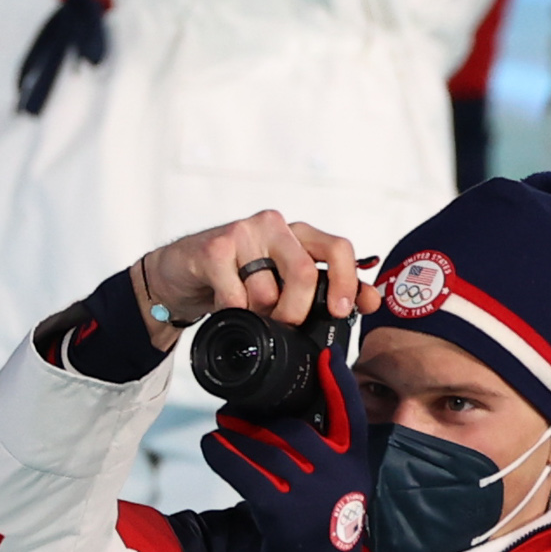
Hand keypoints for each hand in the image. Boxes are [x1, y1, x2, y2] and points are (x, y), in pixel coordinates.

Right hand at [126, 211, 373, 356]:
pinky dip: (232, 311)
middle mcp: (276, 226)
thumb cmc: (237, 279)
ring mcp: (244, 232)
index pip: (339, 249)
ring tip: (247, 310)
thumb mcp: (284, 283)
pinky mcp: (214, 246)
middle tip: (284, 324)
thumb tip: (370, 301)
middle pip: (305, 273)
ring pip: (268, 291)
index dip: (348, 282)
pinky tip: (224, 304)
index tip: (343, 311)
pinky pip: (235, 295)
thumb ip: (324, 289)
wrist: (180, 274)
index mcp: (300, 235)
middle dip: (297, 312)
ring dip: (258, 314)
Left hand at [197, 355, 375, 551]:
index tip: (328, 355)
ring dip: (235, 432)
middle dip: (259, 415)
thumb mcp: (339, 493)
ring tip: (220, 427)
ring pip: (264, 445)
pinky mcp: (281, 514)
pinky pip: (243, 471)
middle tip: (233, 410)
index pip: (351, 413)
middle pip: (293, 425)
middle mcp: (338, 476)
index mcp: (355, 466)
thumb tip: (281, 416)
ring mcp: (311, 494)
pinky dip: (222, 454)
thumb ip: (326, 458)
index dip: (340, 382)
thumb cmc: (321, 536)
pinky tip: (211, 446)